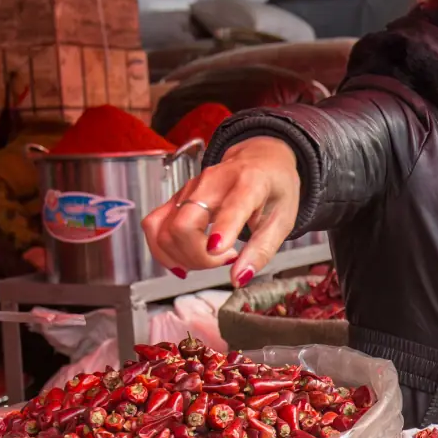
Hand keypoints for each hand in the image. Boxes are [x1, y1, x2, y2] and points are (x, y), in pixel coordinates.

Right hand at [142, 137, 299, 286]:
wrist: (260, 159)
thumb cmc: (274, 188)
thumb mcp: (283, 220)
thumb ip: (261, 251)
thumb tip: (239, 278)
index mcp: (249, 182)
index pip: (231, 206)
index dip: (221, 230)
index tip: (216, 250)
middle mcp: (213, 181)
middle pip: (184, 224)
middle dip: (197, 256)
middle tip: (223, 260)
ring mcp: (189, 188)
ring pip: (165, 229)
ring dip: (182, 256)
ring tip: (208, 257)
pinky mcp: (176, 197)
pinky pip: (154, 226)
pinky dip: (164, 251)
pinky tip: (184, 258)